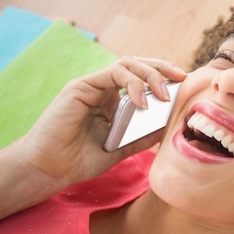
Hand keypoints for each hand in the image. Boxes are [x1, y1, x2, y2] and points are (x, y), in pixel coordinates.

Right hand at [15, 56, 186, 190]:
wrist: (50, 169)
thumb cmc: (79, 160)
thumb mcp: (120, 149)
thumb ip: (141, 137)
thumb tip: (168, 127)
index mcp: (113, 100)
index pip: (142, 78)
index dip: (163, 76)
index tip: (183, 84)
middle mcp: (103, 89)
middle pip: (138, 65)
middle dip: (162, 68)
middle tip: (181, 78)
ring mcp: (92, 85)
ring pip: (127, 64)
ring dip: (150, 75)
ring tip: (163, 94)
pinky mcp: (81, 87)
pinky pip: (113, 74)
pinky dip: (132, 84)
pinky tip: (142, 102)